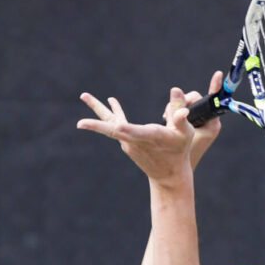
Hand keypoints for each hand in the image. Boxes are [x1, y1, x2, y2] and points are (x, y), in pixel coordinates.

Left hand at [77, 90, 193, 186]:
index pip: (131, 132)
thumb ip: (180, 112)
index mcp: (148, 137)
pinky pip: (117, 126)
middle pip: (111, 129)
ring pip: (110, 125)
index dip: (121, 128)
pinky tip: (112, 102)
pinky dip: (114, 114)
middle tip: (79, 120)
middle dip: (95, 124)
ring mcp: (128, 142)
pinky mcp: (128, 142)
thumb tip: (176, 89)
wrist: (169, 175)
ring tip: (84, 96)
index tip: (110, 124)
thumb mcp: (185, 132)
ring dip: (98, 109)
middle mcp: (134, 141)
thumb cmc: (179, 151)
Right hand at [166, 70, 224, 169]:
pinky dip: (174, 113)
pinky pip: (183, 111)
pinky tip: (167, 119)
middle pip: (196, 99)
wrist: (177, 170)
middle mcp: (207, 121)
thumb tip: (176, 90)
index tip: (218, 74)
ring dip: (175, 108)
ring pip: (186, 104)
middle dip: (182, 102)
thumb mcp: (180, 131)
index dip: (215, 87)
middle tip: (171, 112)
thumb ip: (178, 110)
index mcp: (211, 123)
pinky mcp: (190, 125)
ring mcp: (199, 123)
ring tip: (167, 117)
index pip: (214, 101)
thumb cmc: (182, 153)